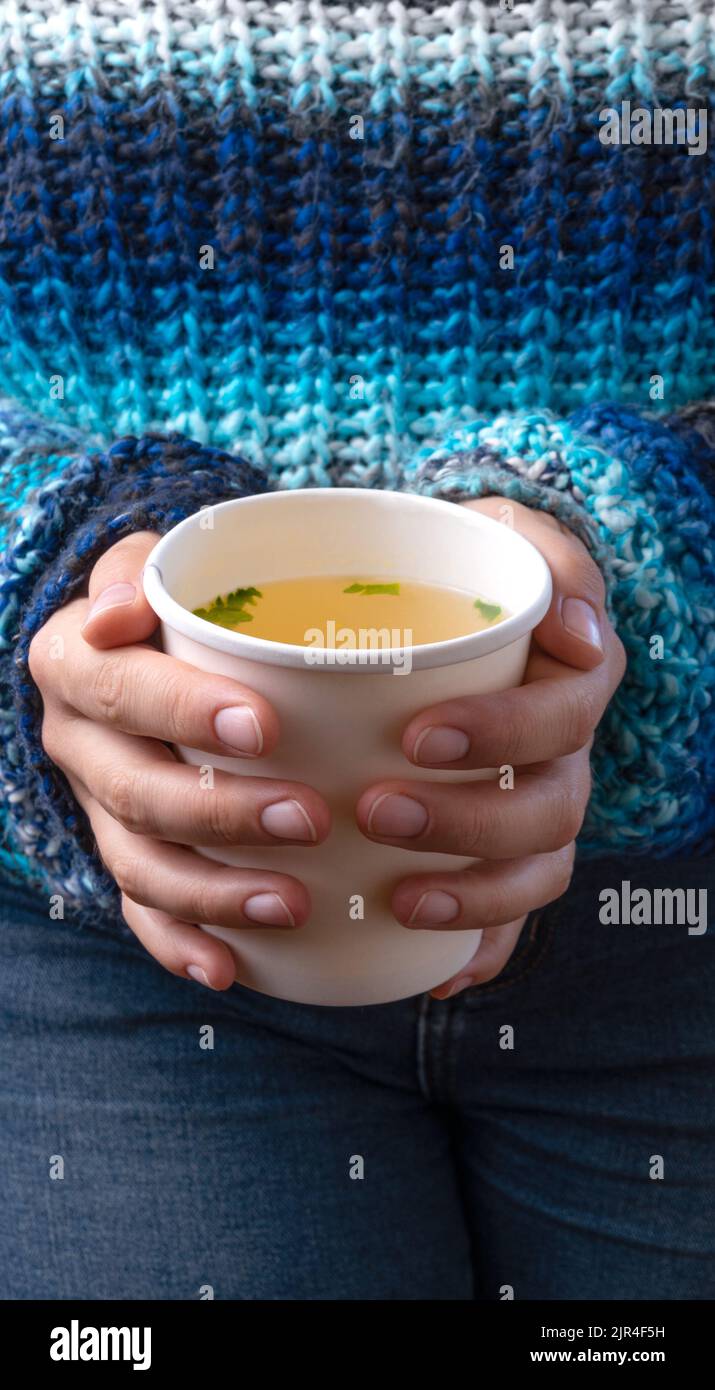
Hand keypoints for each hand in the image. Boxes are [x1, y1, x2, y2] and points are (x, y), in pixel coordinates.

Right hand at [28, 532, 330, 989]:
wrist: (146, 651)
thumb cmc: (176, 604)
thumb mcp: (160, 564)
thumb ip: (140, 569)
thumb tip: (120, 612)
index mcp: (76, 662)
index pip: (118, 687)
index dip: (183, 711)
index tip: (265, 728)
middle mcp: (77, 742)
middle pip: (137, 791)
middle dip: (222, 812)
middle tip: (309, 819)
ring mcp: (97, 809)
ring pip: (140, 865)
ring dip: (214, 893)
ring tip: (292, 904)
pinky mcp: (123, 855)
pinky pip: (140, 913)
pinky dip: (180, 945)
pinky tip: (231, 970)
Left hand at [355, 497, 626, 998]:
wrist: (446, 599)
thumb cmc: (469, 566)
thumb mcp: (506, 534)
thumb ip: (549, 560)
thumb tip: (575, 631)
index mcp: (571, 681)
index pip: (562, 718)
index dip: (501, 735)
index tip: (416, 735)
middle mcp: (565, 755)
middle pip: (548, 809)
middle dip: (469, 820)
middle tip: (378, 809)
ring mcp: (538, 807)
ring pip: (536, 871)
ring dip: (475, 894)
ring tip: (400, 899)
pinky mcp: (504, 851)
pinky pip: (511, 917)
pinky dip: (481, 949)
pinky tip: (436, 973)